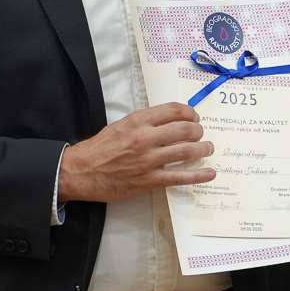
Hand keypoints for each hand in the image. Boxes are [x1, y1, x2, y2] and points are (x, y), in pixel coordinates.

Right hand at [58, 102, 214, 202]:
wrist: (80, 171)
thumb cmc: (99, 148)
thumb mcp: (120, 125)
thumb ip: (143, 123)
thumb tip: (166, 122)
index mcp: (138, 121)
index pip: (173, 110)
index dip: (189, 112)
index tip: (194, 116)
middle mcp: (145, 138)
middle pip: (185, 129)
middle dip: (198, 130)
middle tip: (201, 133)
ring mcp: (148, 160)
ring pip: (186, 151)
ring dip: (203, 149)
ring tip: (208, 148)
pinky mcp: (148, 180)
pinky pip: (179, 176)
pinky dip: (197, 175)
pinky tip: (209, 174)